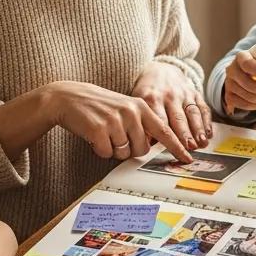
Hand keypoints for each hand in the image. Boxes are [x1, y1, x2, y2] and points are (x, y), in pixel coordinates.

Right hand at [49, 81, 191, 163]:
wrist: (68, 97)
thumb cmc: (99, 106)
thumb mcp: (125, 108)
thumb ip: (141, 123)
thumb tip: (151, 146)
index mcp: (141, 106)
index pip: (164, 131)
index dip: (177, 147)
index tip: (188, 158)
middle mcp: (131, 112)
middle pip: (142, 149)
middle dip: (130, 149)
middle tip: (116, 137)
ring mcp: (115, 120)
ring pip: (124, 153)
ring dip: (113, 149)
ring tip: (104, 133)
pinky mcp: (99, 130)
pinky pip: (106, 153)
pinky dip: (99, 150)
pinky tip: (93, 135)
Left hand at [132, 61, 211, 150]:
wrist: (159, 69)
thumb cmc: (147, 92)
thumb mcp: (138, 103)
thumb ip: (142, 122)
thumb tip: (147, 144)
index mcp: (152, 99)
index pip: (160, 121)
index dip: (167, 136)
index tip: (172, 149)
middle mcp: (169, 96)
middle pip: (178, 119)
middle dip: (185, 134)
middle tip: (190, 147)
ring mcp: (184, 94)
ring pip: (192, 114)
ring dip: (198, 130)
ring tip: (202, 143)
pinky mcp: (195, 93)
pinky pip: (203, 108)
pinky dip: (207, 122)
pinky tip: (209, 134)